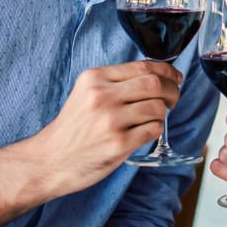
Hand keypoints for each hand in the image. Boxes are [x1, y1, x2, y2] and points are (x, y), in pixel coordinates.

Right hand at [35, 61, 181, 193]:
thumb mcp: (86, 94)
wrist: (50, 160)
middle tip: (173, 99)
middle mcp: (102, 96)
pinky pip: (153, 130)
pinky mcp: (118, 144)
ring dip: (162, 113)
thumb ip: (114, 83)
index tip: (176, 76)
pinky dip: (155, 130)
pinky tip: (145, 132)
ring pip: (156, 108)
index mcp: (94, 78)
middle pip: (154, 84)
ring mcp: (110, 120)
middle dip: (172, 90)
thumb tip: (155, 77)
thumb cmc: (73, 128)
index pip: (142, 66)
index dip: (166, 71)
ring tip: (154, 118)